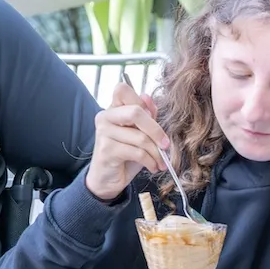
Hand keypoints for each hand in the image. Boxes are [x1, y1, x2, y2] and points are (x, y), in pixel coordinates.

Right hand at [86, 81, 173, 202]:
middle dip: (156, 130)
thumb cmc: (125, 155)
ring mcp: (103, 133)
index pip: (122, 89)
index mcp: (113, 109)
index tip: (152, 117)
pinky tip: (152, 167)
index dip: (140, 100)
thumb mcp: (139, 134)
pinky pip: (137, 152)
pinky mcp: (106, 150)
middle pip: (136, 112)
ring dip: (156, 153)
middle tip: (166, 145)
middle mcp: (105, 117)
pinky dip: (150, 161)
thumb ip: (146, 116)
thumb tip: (148, 97)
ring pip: (140, 137)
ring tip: (161, 162)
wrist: (108, 179)